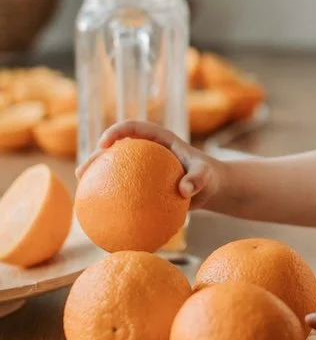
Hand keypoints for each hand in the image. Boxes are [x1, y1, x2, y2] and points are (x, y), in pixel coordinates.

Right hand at [76, 119, 223, 209]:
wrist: (210, 188)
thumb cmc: (209, 177)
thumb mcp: (206, 176)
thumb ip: (198, 179)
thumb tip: (183, 190)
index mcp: (159, 139)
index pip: (134, 128)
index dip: (117, 131)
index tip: (105, 143)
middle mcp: (147, 150)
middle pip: (116, 148)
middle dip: (96, 156)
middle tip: (83, 172)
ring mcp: (142, 166)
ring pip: (115, 167)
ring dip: (96, 175)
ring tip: (81, 188)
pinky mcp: (142, 182)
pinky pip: (123, 186)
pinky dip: (111, 195)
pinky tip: (99, 211)